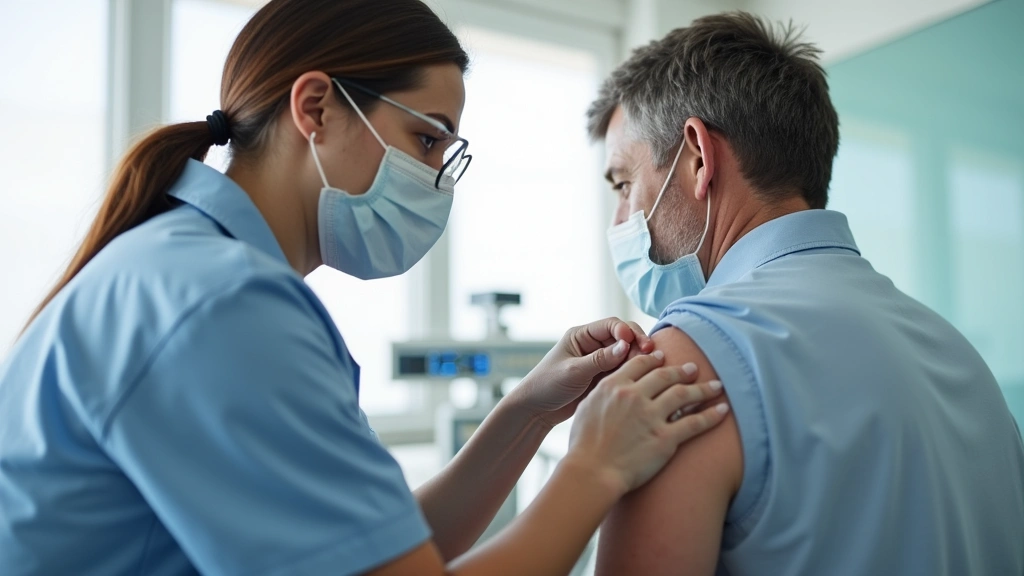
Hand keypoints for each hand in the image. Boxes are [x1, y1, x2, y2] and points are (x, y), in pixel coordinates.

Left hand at [509, 317, 655, 426]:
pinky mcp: (604, 377)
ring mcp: (599, 361)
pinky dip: (634, 372)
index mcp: (581, 336)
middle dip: (638, 344)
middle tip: (651, 356)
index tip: (637, 344)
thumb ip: (600, 359)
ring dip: (638, 358)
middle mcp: (592, 345)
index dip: (627, 332)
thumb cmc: (548, 386)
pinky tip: (643, 378)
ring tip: (649, 368)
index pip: (611, 325)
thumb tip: (627, 345)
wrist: (537, 410)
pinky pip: (624, 370)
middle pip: (623, 337)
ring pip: (627, 354)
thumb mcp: (574, 371)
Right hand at [564, 351, 728, 493]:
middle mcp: (635, 396)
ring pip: (684, 395)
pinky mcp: (665, 438)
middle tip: (694, 368)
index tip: (663, 359)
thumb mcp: (587, 408)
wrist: (592, 472)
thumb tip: (612, 389)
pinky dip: (711, 415)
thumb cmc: (583, 445)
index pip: (640, 364)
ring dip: (702, 388)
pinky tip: (722, 409)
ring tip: (715, 385)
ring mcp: (651, 416)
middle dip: (682, 370)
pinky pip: (694, 423)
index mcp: (614, 386)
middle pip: (665, 375)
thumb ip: (603, 393)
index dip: (655, 359)